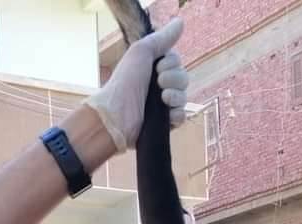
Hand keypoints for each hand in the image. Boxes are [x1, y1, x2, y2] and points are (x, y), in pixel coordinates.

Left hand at [84, 18, 188, 151]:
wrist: (118, 115)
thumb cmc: (125, 82)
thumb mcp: (141, 52)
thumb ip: (162, 38)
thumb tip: (180, 22)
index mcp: (152, 70)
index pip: (176, 62)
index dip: (172, 63)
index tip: (158, 66)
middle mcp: (157, 87)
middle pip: (183, 78)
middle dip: (174, 78)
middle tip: (159, 81)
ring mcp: (161, 106)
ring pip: (184, 97)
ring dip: (176, 95)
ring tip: (162, 98)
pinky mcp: (164, 124)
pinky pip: (182, 116)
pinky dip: (177, 114)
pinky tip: (167, 113)